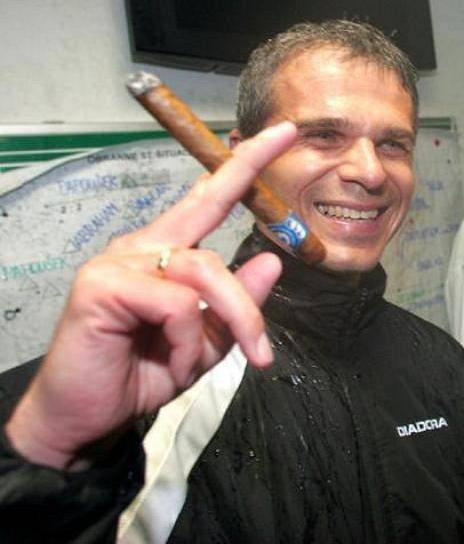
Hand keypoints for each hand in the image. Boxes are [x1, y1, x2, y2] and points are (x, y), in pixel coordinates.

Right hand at [5, 122, 297, 470]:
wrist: (89, 419)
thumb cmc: (142, 375)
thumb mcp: (206, 342)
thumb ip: (237, 303)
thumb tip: (273, 260)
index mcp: (166, 251)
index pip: (211, 197)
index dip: (246, 165)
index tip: (285, 134)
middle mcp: (142, 245)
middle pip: (217, 253)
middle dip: (247, 308)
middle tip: (261, 355)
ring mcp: (119, 260)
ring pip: (203, 272)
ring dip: (222, 326)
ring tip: (201, 365)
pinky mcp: (103, 283)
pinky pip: (175, 302)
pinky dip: (185, 341)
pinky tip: (168, 361)